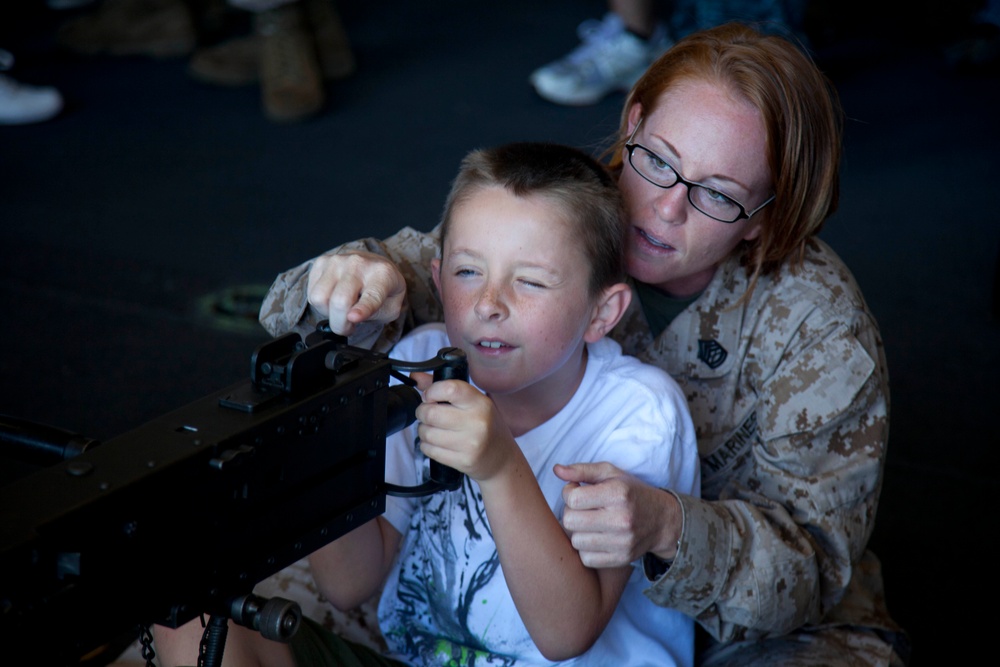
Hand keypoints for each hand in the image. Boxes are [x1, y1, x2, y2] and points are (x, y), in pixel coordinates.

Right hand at [306, 251, 406, 335]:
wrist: (375, 264)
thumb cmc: (383, 289)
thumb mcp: (391, 307)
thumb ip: (375, 314)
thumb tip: (351, 318)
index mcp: (382, 274)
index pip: (371, 295)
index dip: (362, 309)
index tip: (354, 317)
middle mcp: (358, 263)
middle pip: (339, 301)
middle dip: (340, 324)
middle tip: (347, 327)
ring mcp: (337, 260)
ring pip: (319, 298)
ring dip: (328, 312)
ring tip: (341, 310)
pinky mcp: (321, 262)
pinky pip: (311, 293)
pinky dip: (321, 303)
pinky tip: (333, 297)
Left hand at [414, 375, 517, 482]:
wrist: (501, 458)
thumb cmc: (485, 426)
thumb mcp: (473, 403)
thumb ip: (444, 387)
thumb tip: (415, 377)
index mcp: (480, 403)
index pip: (449, 389)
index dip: (431, 391)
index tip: (429, 396)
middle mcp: (477, 422)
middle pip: (431, 413)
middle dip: (422, 412)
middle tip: (427, 413)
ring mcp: (470, 444)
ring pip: (427, 433)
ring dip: (423, 430)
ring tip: (432, 429)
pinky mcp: (462, 461)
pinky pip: (430, 450)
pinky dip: (426, 445)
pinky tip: (436, 443)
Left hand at [554, 462, 681, 567]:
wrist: (662, 520)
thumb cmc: (631, 493)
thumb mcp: (611, 474)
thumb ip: (582, 470)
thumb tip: (556, 470)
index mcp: (617, 494)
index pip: (573, 498)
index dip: (569, 493)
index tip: (577, 492)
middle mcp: (621, 519)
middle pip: (570, 521)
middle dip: (571, 512)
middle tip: (583, 509)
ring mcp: (622, 542)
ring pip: (576, 541)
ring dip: (578, 531)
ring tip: (590, 523)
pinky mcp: (621, 559)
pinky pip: (586, 559)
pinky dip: (586, 549)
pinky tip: (596, 538)